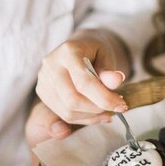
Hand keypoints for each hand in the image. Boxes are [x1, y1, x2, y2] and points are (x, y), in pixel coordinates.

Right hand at [29, 29, 130, 145]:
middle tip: (116, 107)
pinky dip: (85, 118)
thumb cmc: (94, 51)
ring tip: (108, 109)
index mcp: (67, 52)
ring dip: (92, 116)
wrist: (78, 47)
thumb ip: (109, 70)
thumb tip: (117, 80)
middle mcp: (51, 66)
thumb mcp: (106, 54)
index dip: (104, 98)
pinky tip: (97, 112)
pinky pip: (64, 114)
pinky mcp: (43, 93)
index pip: (84, 82)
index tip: (122, 105)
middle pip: (72, 100)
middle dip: (97, 109)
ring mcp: (44, 81)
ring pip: (68, 111)